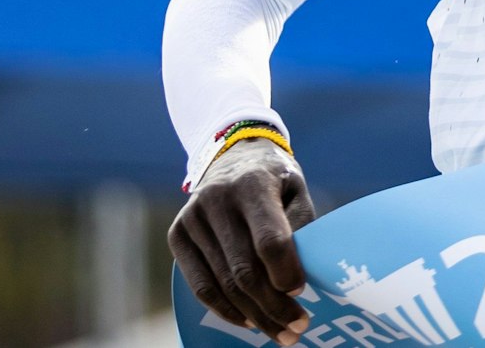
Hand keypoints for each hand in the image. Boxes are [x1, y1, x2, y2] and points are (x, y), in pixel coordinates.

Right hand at [168, 138, 318, 345]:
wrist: (231, 154)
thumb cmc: (274, 179)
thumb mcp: (296, 189)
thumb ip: (302, 227)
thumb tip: (306, 277)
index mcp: (253, 184)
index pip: (270, 240)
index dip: (287, 272)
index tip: (302, 292)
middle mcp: (217, 200)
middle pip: (245, 270)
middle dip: (274, 306)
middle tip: (299, 328)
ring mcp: (192, 218)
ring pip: (223, 283)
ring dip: (254, 315)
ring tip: (281, 332)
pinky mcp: (177, 234)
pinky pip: (200, 285)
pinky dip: (225, 309)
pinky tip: (248, 320)